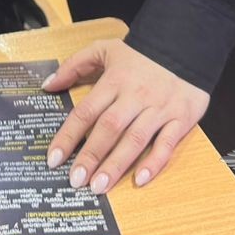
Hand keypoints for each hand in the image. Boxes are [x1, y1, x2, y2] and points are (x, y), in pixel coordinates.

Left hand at [43, 39, 209, 194]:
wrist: (185, 48)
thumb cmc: (141, 54)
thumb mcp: (105, 49)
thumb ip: (74, 65)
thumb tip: (48, 85)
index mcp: (115, 80)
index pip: (86, 111)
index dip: (68, 136)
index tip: (54, 159)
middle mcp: (136, 95)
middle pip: (110, 128)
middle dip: (91, 155)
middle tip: (76, 180)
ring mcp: (159, 108)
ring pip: (136, 139)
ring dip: (116, 164)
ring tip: (100, 186)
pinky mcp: (181, 118)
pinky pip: (168, 143)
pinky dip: (155, 162)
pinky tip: (140, 179)